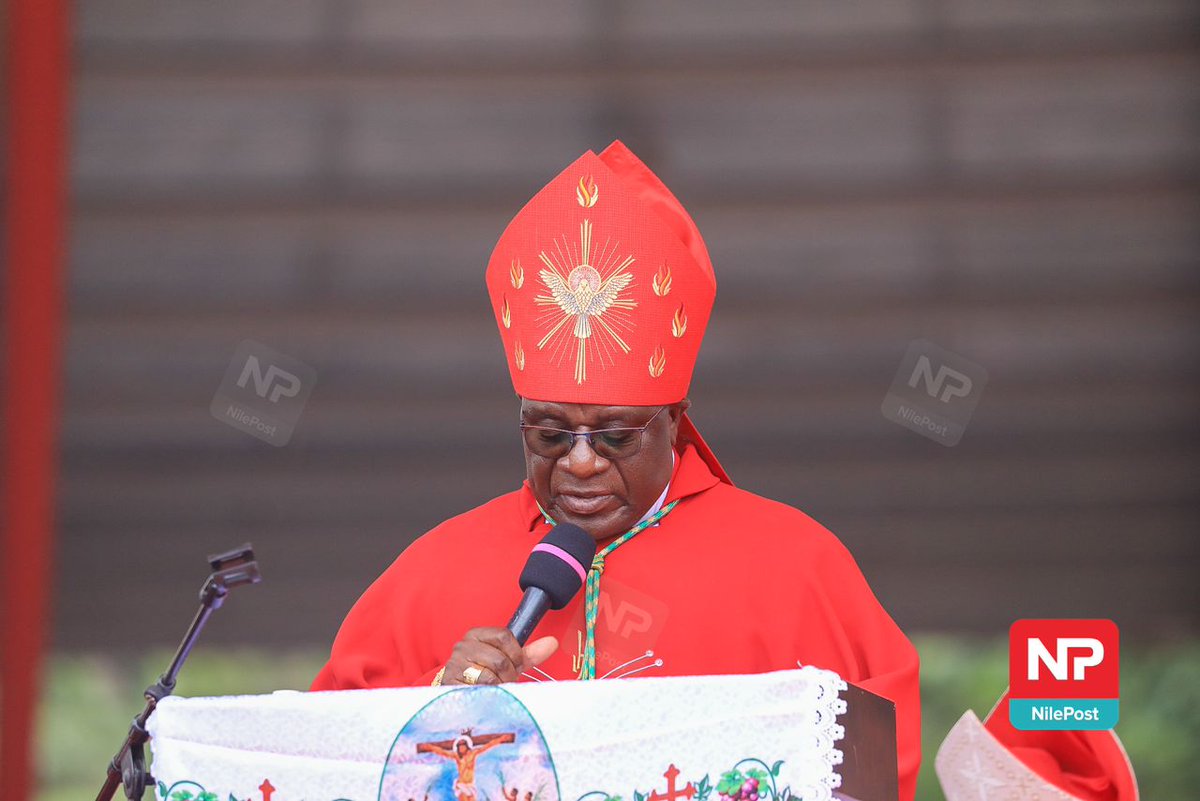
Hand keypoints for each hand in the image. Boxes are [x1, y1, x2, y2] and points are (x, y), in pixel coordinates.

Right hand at [440, 627, 557, 684]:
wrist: (458, 690)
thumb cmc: (484, 673)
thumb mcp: (507, 660)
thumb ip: (528, 653)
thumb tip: (552, 642)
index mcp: (477, 635)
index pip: (504, 636)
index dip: (516, 654)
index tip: (516, 664)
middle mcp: (463, 646)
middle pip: (500, 659)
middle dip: (508, 675)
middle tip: (504, 680)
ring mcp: (455, 665)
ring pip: (490, 677)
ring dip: (498, 687)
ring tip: (494, 688)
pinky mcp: (450, 683)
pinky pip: (478, 691)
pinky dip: (487, 695)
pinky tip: (485, 694)